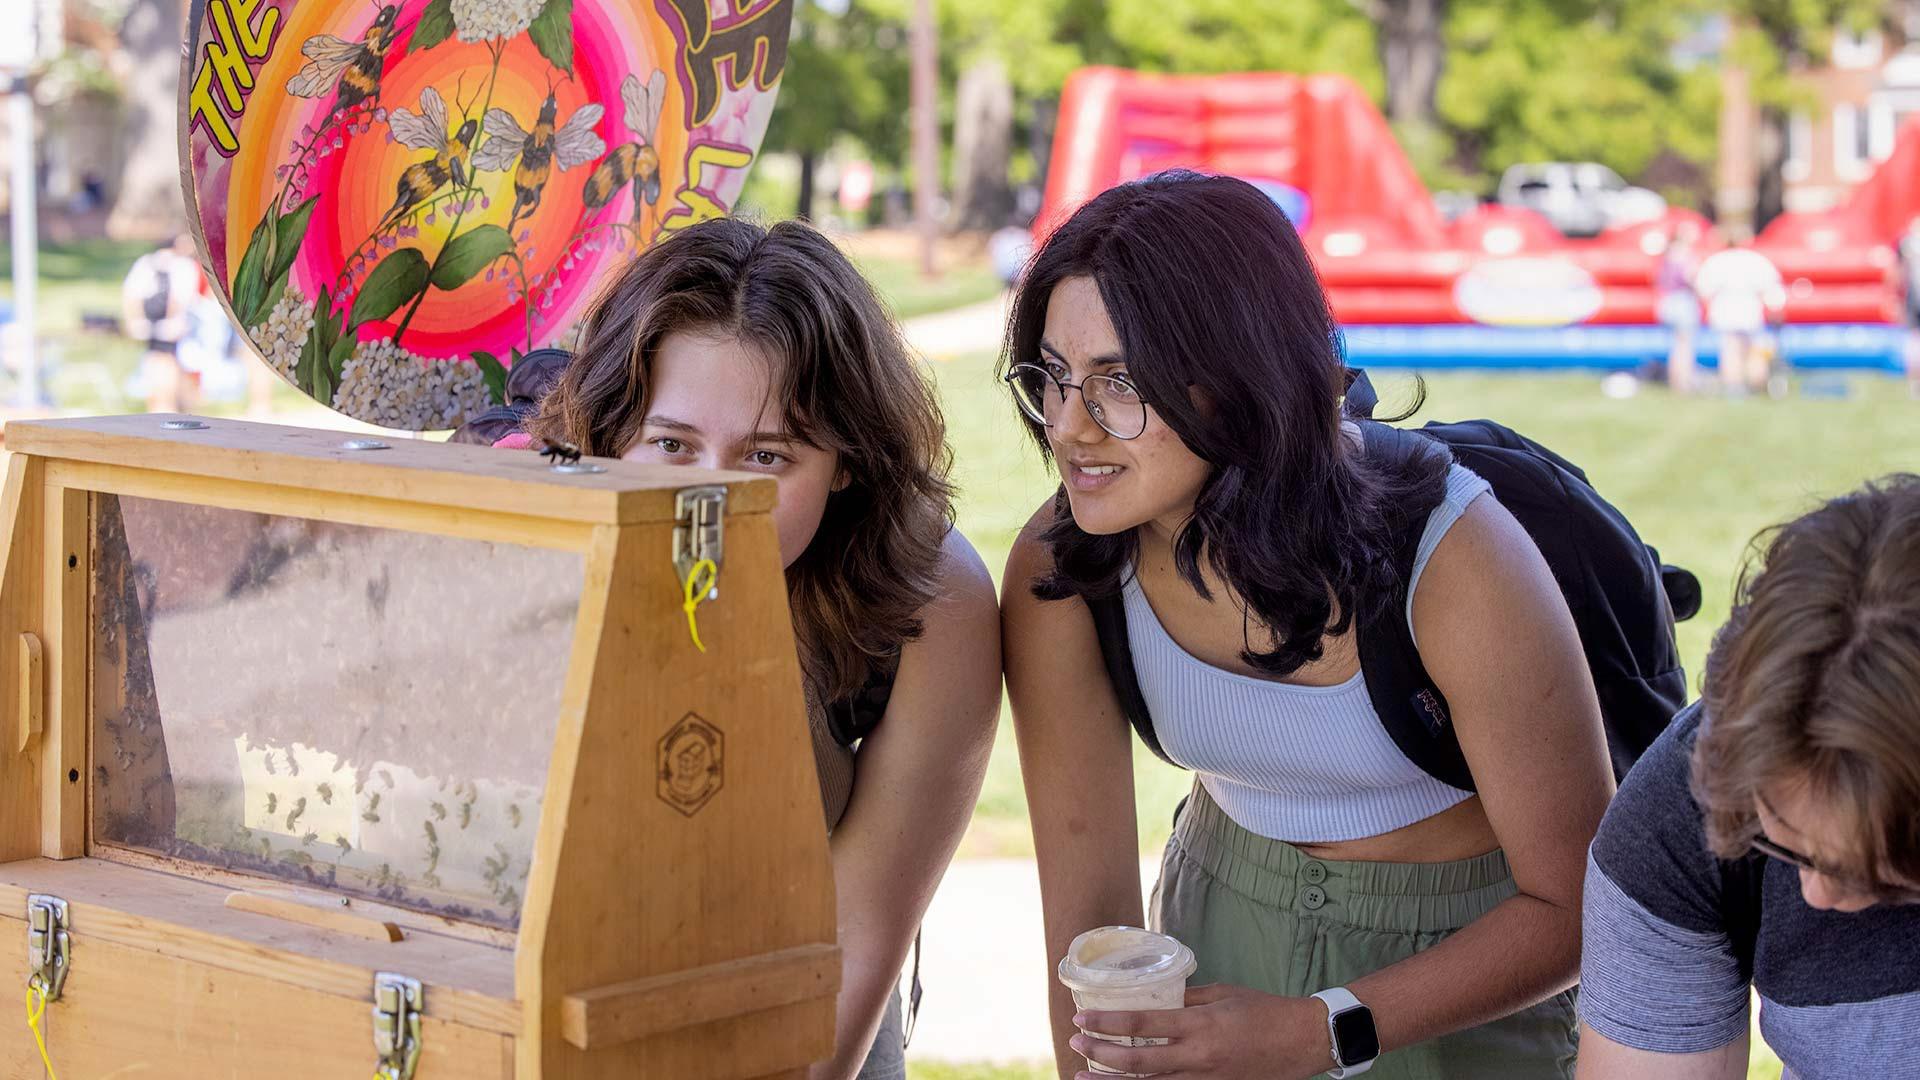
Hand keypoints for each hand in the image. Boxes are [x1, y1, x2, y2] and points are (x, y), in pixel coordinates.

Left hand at [1068, 984, 1335, 1079]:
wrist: (1303, 1041)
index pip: (1142, 1022)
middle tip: (1075, 1044)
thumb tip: (1156, 997)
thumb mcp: (1222, 993)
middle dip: (1101, 1054)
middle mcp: (1198, 1056)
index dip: (1106, 1023)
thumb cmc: (1264, 1010)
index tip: (1081, 1018)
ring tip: (1084, 1076)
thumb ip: (1186, 998)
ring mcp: (1205, 1079)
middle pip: (1138, 1060)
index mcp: (1200, 1024)